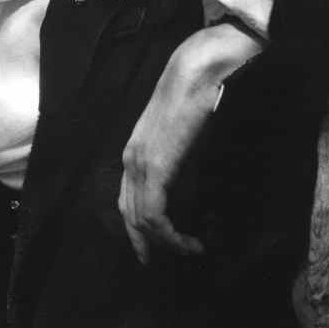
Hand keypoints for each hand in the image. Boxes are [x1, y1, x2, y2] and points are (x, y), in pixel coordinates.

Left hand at [119, 23, 264, 263]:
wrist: (200, 66)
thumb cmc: (199, 92)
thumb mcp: (184, 132)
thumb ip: (181, 155)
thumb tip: (192, 178)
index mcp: (136, 148)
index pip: (127, 198)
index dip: (139, 228)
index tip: (157, 248)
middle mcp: (131, 158)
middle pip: (129, 213)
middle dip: (147, 243)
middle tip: (169, 261)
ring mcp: (140, 162)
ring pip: (142, 219)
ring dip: (167, 242)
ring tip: (191, 251)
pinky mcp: (155, 166)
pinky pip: (154, 214)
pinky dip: (171, 235)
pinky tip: (190, 242)